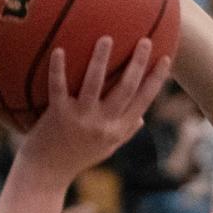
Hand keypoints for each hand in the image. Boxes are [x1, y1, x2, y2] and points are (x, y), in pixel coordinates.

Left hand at [18, 39, 169, 186]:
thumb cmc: (76, 158)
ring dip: (101, 59)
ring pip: (94, 84)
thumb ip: (124, 133)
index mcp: (117, 130)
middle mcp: (103, 125)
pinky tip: (59, 50)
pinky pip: (58, 87)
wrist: (46, 174)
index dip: (156, 80)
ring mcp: (81, 119)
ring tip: (106, 38)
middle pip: (125, 89)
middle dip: (138, 64)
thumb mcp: (106, 150)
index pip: (143, 101)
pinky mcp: (58, 115)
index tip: (166, 58)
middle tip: (145, 40)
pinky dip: (58, 69)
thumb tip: (142, 118)